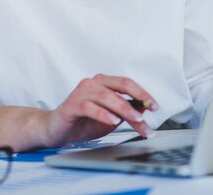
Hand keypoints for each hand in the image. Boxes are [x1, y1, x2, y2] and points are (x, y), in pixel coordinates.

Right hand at [42, 74, 158, 147]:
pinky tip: (113, 121)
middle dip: (138, 98)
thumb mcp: (111, 117)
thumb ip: (126, 111)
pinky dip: (103, 113)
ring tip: (136, 119)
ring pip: (107, 96)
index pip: (127, 83)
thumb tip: (145, 108)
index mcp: (103, 83)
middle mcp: (93, 83)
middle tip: (149, 112)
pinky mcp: (72, 105)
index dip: (143, 93)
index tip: (155, 106)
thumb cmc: (83, 121)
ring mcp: (82, 92)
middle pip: (120, 86)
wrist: (56, 130)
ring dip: (124, 108)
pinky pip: (90, 107)